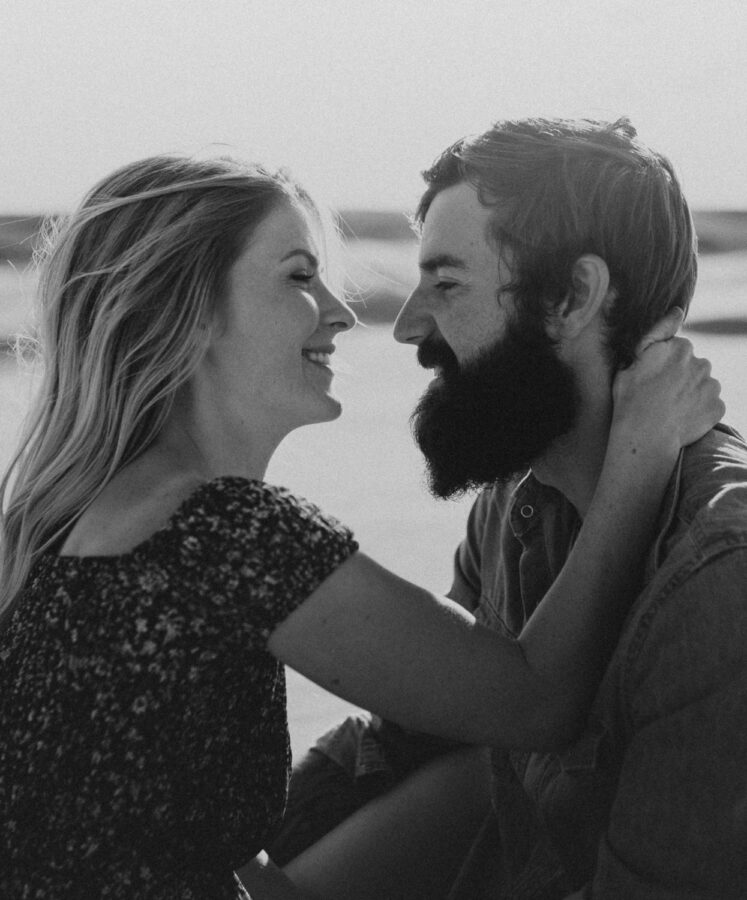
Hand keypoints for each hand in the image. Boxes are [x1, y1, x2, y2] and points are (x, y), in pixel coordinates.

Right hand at [611, 308, 723, 450]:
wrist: (644, 438)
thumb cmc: (631, 400)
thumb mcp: (632, 361)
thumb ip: (657, 333)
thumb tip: (678, 311)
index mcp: (680, 347)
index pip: (677, 350)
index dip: (663, 365)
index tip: (653, 380)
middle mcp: (701, 362)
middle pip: (693, 367)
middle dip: (681, 378)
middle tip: (660, 397)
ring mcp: (712, 386)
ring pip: (703, 386)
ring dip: (691, 394)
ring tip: (670, 410)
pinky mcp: (718, 407)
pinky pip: (710, 406)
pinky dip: (699, 411)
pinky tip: (681, 419)